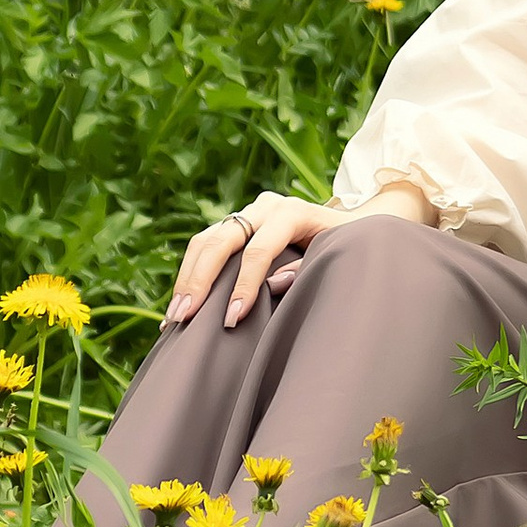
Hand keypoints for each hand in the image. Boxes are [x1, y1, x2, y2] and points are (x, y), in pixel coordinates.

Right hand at [164, 179, 435, 330]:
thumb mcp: (342, 257)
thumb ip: (309, 271)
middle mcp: (266, 207)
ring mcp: (248, 213)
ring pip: (205, 240)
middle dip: (200, 281)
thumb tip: (272, 285)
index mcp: (294, 212)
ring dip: (187, 279)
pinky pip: (205, 246)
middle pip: (222, 239)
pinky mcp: (237, 224)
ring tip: (173, 318)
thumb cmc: (351, 248)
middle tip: (183, 318)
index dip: (243, 285)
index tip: (231, 320)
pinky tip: (179, 305)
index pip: (259, 249)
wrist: (354, 225)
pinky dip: (190, 274)